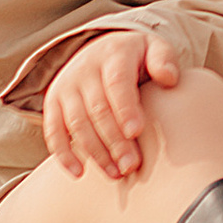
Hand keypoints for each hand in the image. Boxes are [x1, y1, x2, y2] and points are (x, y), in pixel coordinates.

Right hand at [42, 31, 176, 181]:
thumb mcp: (154, 48)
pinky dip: (63, 154)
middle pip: (98, 109)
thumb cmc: (136, 57)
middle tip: (131, 165)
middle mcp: (85, 69)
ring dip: (95, 152)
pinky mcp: (53, 103)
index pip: (117, 83)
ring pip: (77, 123)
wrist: (100, 49)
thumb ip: (164, 60)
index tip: (136, 132)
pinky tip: (79, 173)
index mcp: (114, 55)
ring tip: (116, 173)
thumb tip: (169, 78)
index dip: (125, 108)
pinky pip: (53, 130)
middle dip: (115, 140)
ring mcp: (66, 86)